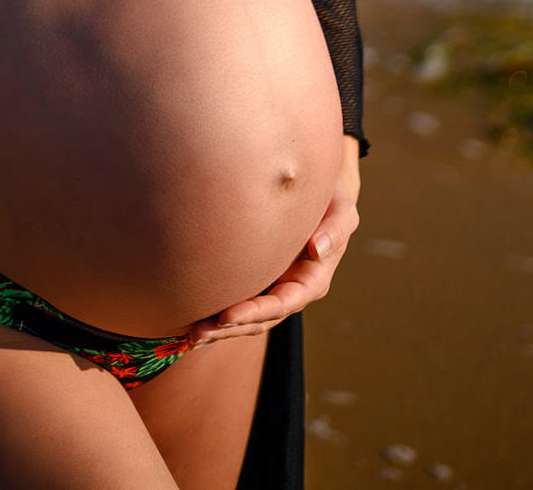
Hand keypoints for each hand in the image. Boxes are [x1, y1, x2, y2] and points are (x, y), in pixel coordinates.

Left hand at [188, 135, 361, 346]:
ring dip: (219, 328)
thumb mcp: (342, 212)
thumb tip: (317, 249)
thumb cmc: (333, 203)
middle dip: (229, 328)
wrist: (322, 197)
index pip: (283, 303)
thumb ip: (335, 229)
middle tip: (197, 334)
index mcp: (313, 281)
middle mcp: (291, 291)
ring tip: (190, 336)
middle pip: (260, 319)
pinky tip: (192, 322)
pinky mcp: (259, 279)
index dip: (256, 312)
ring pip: (247, 317)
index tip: (227, 317)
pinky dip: (217, 315)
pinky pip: (239, 301)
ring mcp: (274, 288)